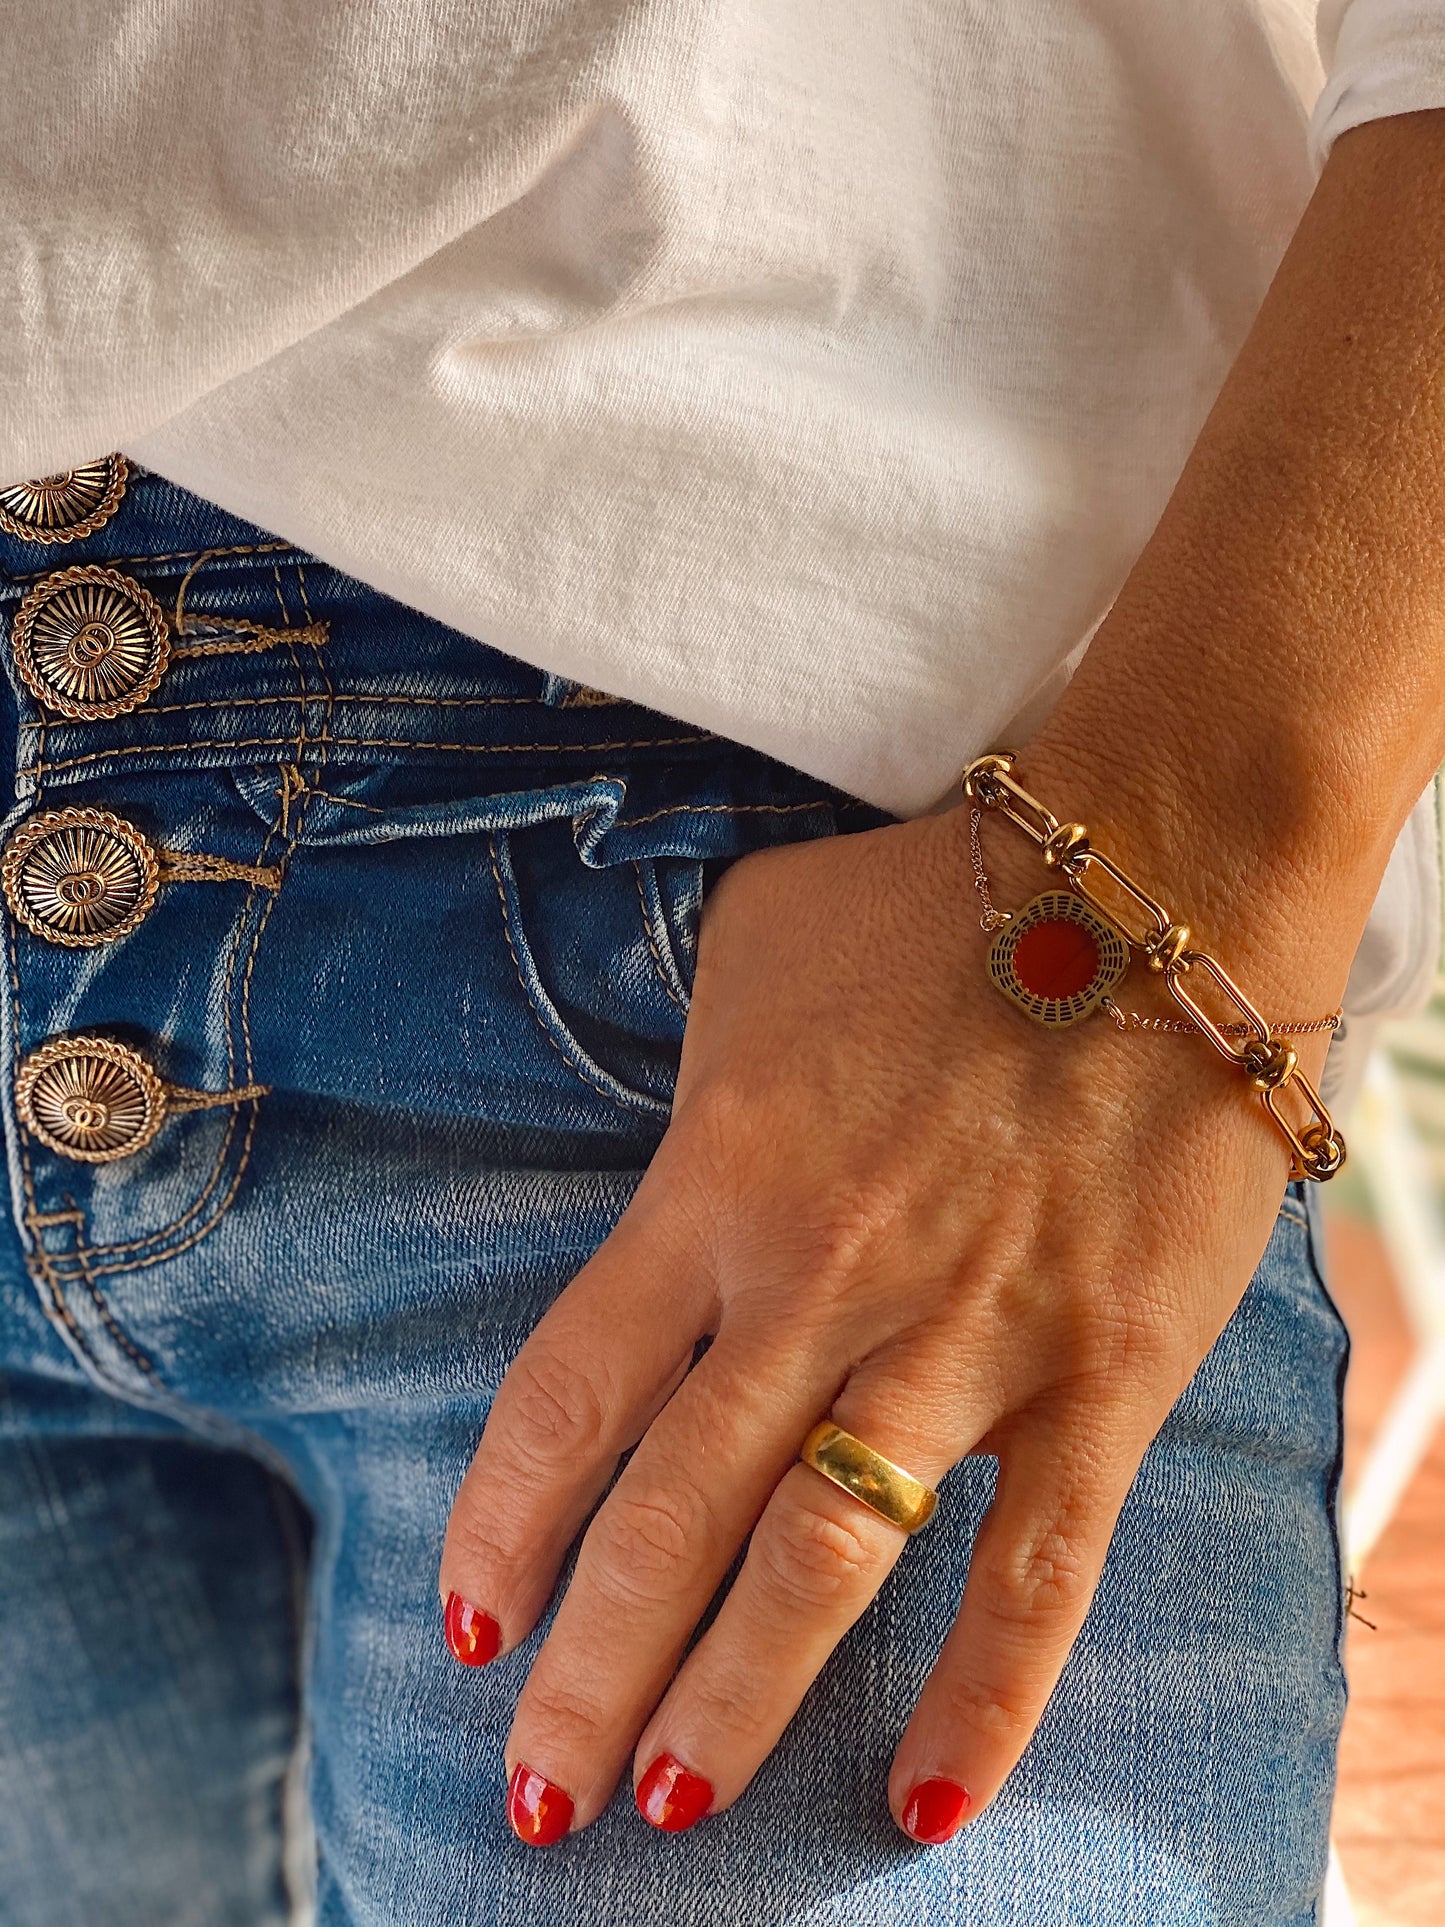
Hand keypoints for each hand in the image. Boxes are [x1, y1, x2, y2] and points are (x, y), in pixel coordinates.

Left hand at [439, 776, 1328, 1844]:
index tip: (471, 1624)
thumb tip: (672, 1159)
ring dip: (736, 1700)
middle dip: (589, 1671)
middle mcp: (821, 1282)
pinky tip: (927, 1798)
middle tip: (531, 1801)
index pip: (574, 1391)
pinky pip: (1040, 1562)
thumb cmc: (933, 902)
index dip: (509, 1522)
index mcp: (719, 1184)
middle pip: (674, 1513)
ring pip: (828, 1558)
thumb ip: (696, 1079)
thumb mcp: (753, 953)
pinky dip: (987, 1693)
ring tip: (666, 1812)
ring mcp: (967, 1335)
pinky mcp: (1104, 1365)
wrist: (1155, 874)